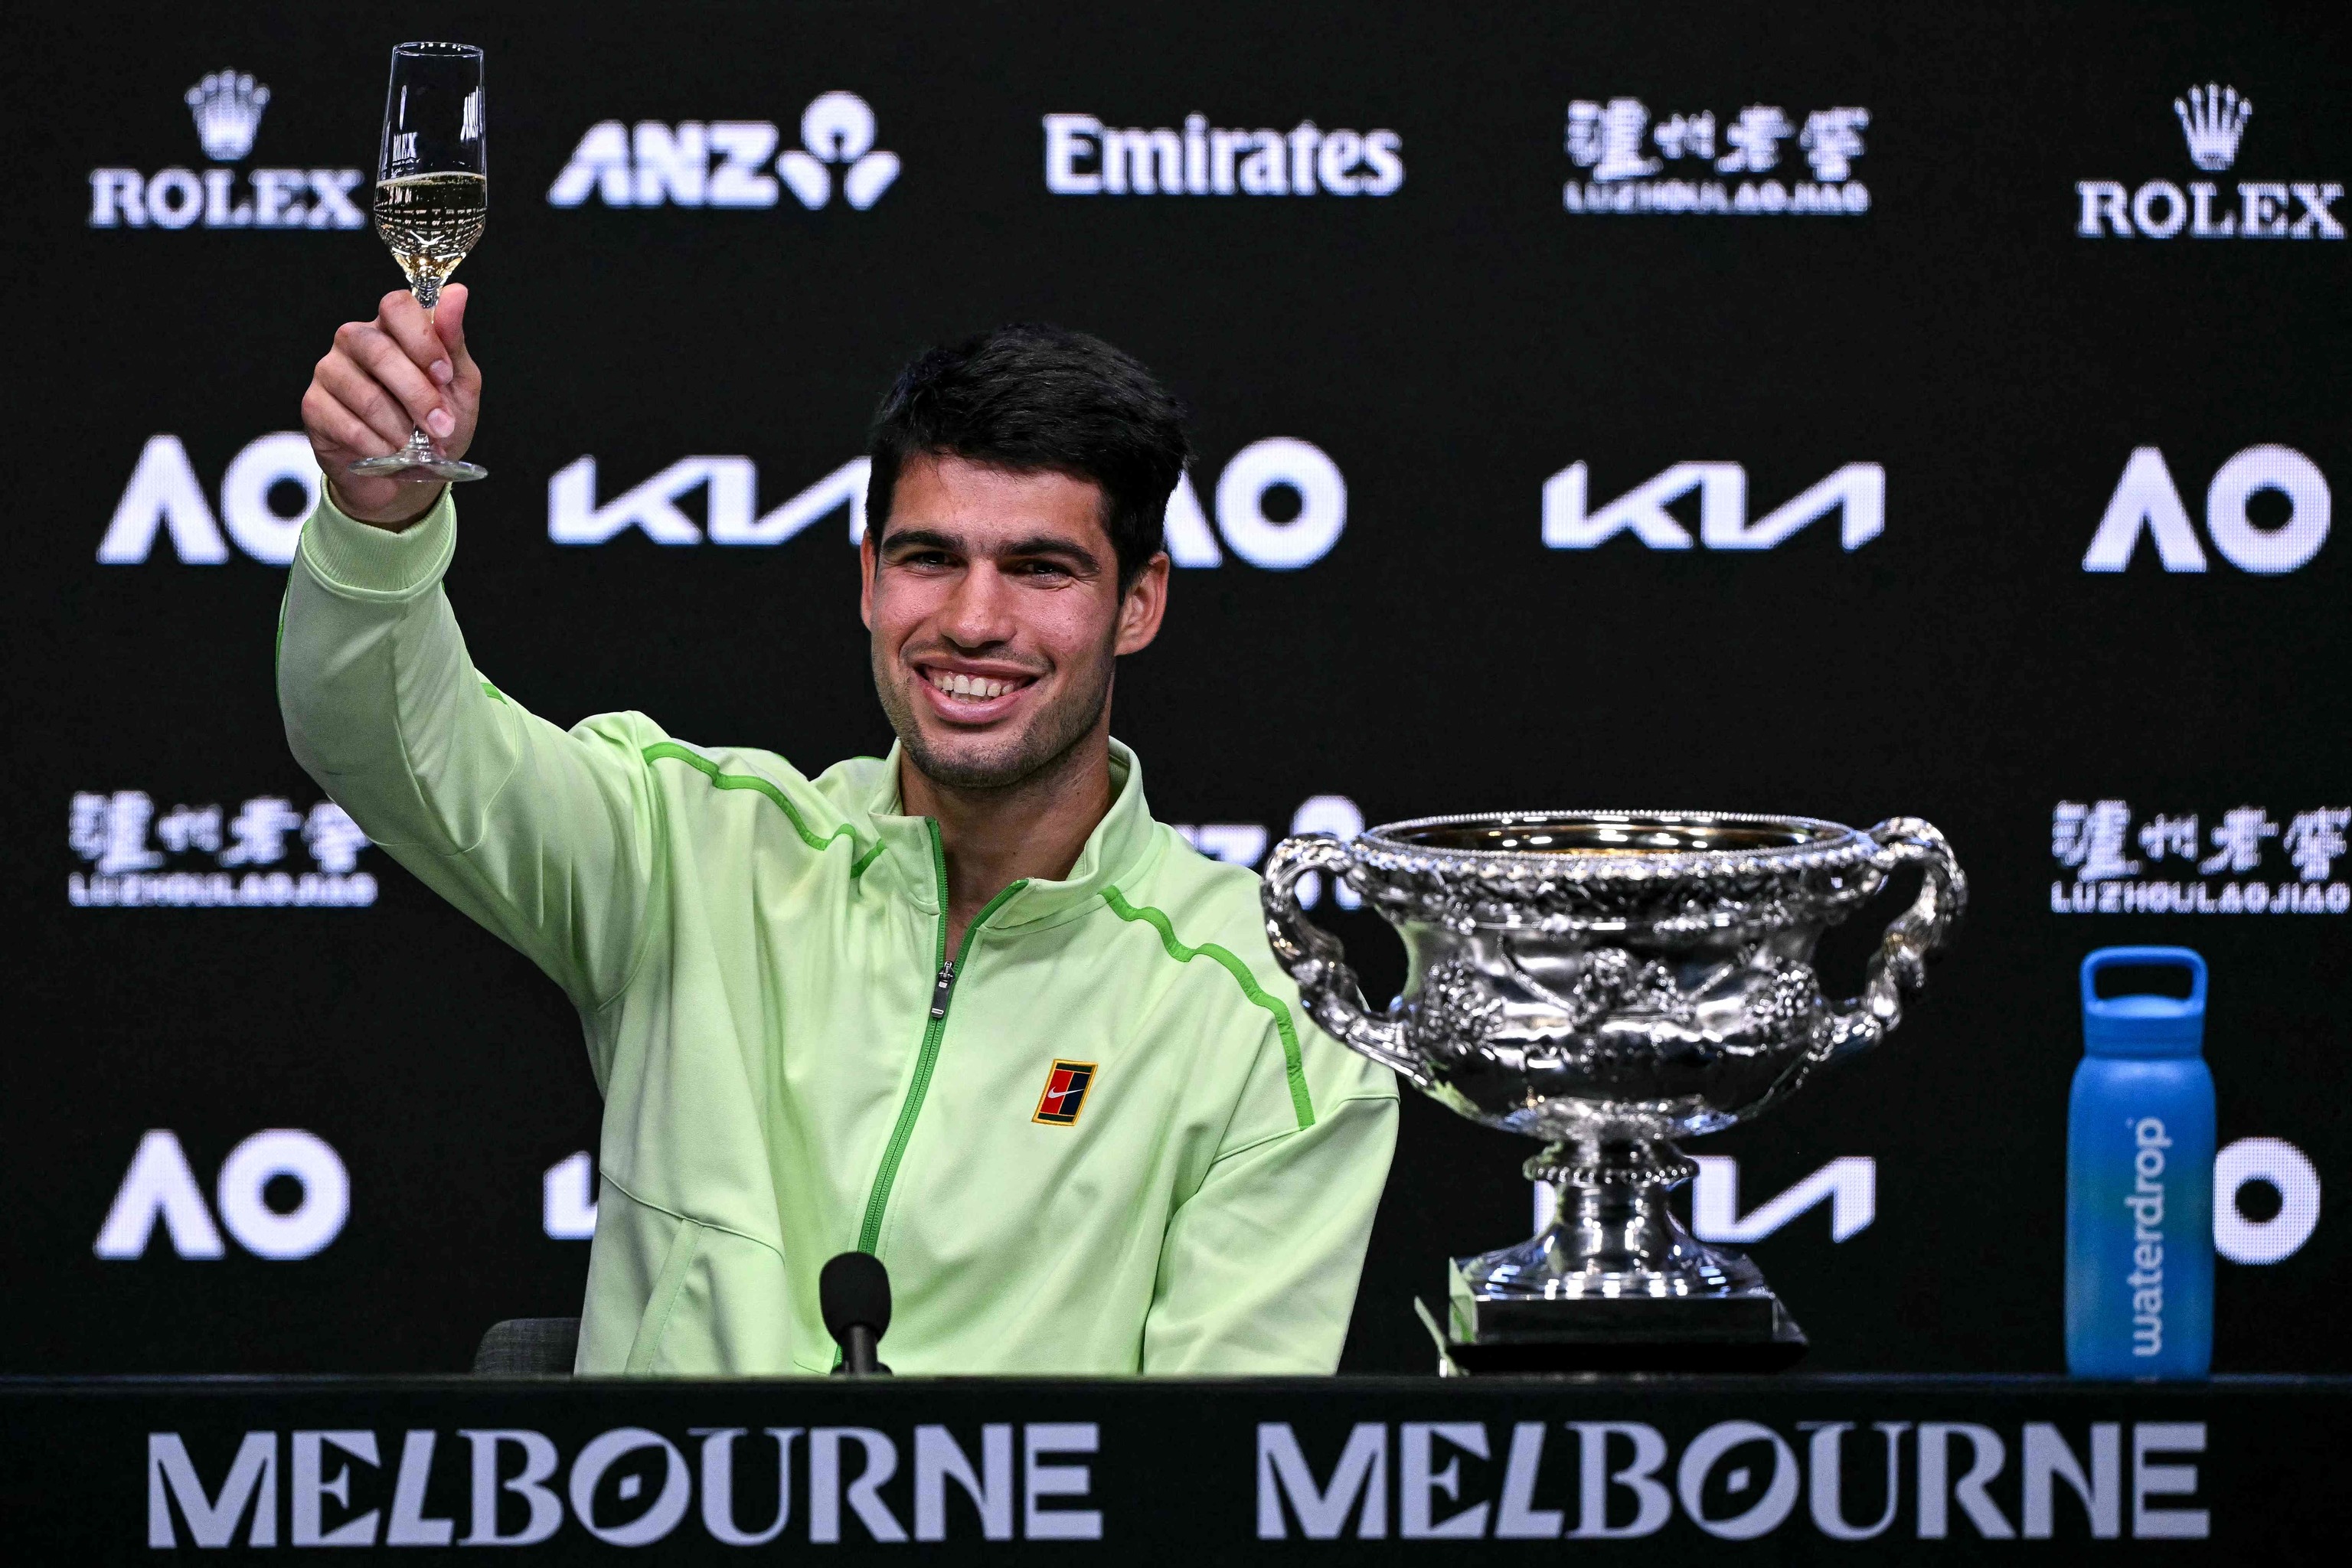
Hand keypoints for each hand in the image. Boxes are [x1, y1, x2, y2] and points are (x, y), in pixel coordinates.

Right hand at [301, 284, 481, 526]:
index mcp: (392, 328)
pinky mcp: (313, 406)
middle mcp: (355, 341)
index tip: (445, 376)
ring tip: (417, 447)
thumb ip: (454, 342)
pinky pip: (348, 425)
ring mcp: (329, 371)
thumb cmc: (434, 423)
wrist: (407, 472)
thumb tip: (457, 293)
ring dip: (401, 429)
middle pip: (378, 350)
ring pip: (365, 394)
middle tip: (442, 426)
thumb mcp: (458, 386)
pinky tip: (390, 454)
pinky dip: (379, 447)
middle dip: (418, 395)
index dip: (423, 340)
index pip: (396, 305)